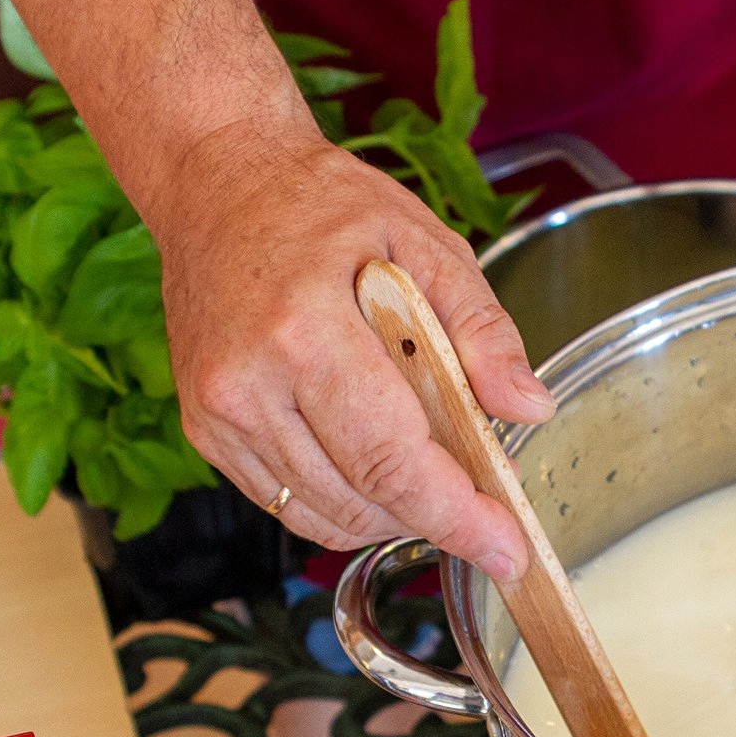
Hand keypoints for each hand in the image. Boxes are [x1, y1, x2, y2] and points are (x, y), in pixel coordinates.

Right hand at [156, 128, 554, 577]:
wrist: (219, 185)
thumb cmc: (326, 208)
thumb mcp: (426, 243)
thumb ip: (483, 330)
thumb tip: (529, 408)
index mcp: (305, 331)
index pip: (391, 458)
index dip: (456, 516)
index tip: (508, 551)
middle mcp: (249, 383)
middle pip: (362, 499)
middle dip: (436, 518)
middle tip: (486, 502)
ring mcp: (219, 415)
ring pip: (327, 516)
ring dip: (394, 515)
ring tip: (432, 471)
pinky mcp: (206, 432)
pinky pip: (289, 504)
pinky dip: (347, 505)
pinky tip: (377, 469)